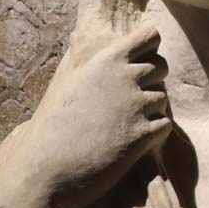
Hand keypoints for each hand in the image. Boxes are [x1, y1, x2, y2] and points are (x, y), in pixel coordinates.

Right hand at [0, 24, 171, 207]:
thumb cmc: (49, 129)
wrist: (43, 170)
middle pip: (161, 67)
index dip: (151, 48)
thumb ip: (89, 66)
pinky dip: (154, 133)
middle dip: (152, 81)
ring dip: (151, 110)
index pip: (149, 37)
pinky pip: (165, 126)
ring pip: (163, 99)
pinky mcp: (143, 135)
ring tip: (125, 125)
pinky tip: (133, 141)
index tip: (144, 59)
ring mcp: (136, 106)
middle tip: (133, 100)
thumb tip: (82, 38)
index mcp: (105, 61)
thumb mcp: (67, 85)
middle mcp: (124, 78)